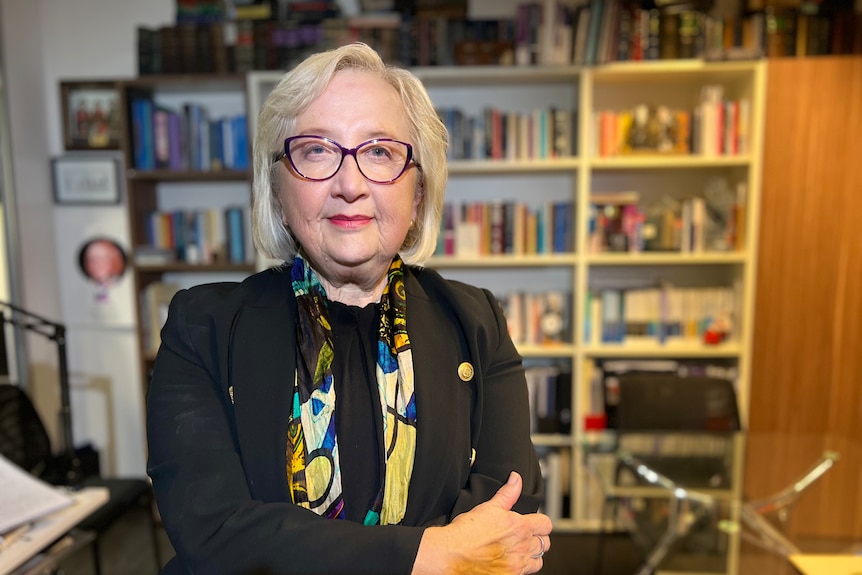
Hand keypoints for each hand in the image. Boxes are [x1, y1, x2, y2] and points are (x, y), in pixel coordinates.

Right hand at [413, 472, 551, 573]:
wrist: (451, 555)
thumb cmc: (466, 533)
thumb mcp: (488, 507)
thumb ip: (507, 493)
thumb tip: (516, 479)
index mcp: (519, 527)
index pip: (545, 524)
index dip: (540, 522)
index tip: (532, 522)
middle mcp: (522, 547)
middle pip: (545, 543)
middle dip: (537, 538)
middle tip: (525, 536)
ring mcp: (517, 565)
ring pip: (538, 560)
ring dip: (532, 555)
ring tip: (519, 550)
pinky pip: (526, 573)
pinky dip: (521, 568)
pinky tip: (510, 561)